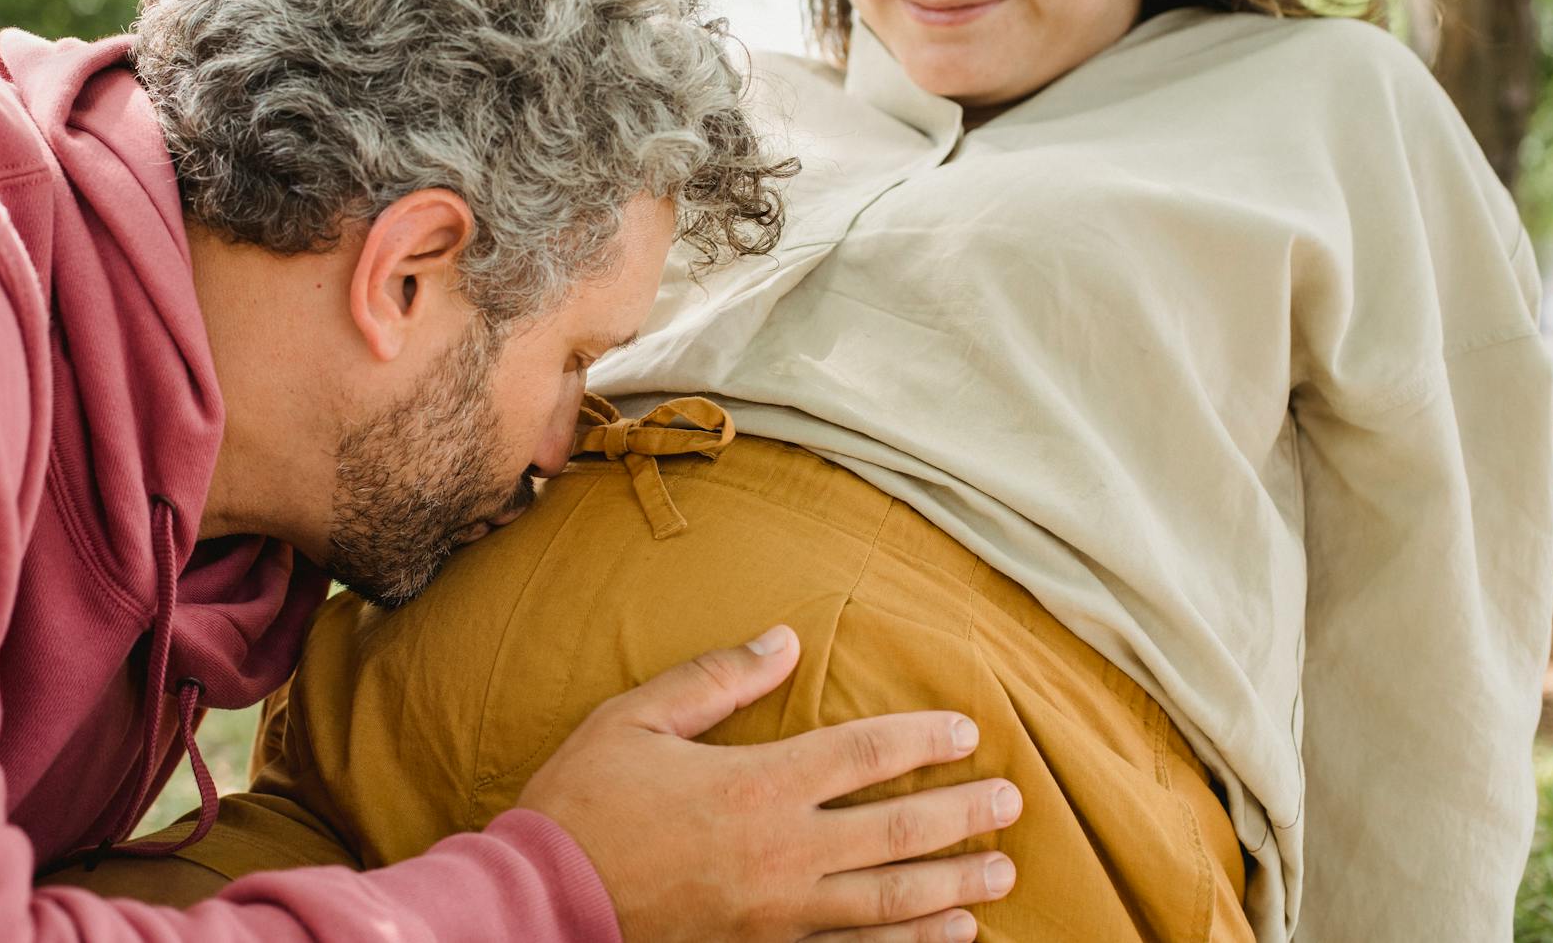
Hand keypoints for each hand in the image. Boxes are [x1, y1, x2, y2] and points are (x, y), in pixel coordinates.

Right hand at [516, 625, 1020, 942]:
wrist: (540, 904)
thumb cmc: (583, 802)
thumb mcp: (637, 718)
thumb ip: (716, 678)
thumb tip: (785, 639)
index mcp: (755, 786)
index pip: (863, 754)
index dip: (922, 739)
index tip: (968, 732)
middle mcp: (782, 854)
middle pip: (897, 834)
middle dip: (963, 817)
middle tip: (1013, 803)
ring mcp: (777, 917)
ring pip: (890, 905)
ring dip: (953, 887)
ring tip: (1001, 874)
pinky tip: (948, 938)